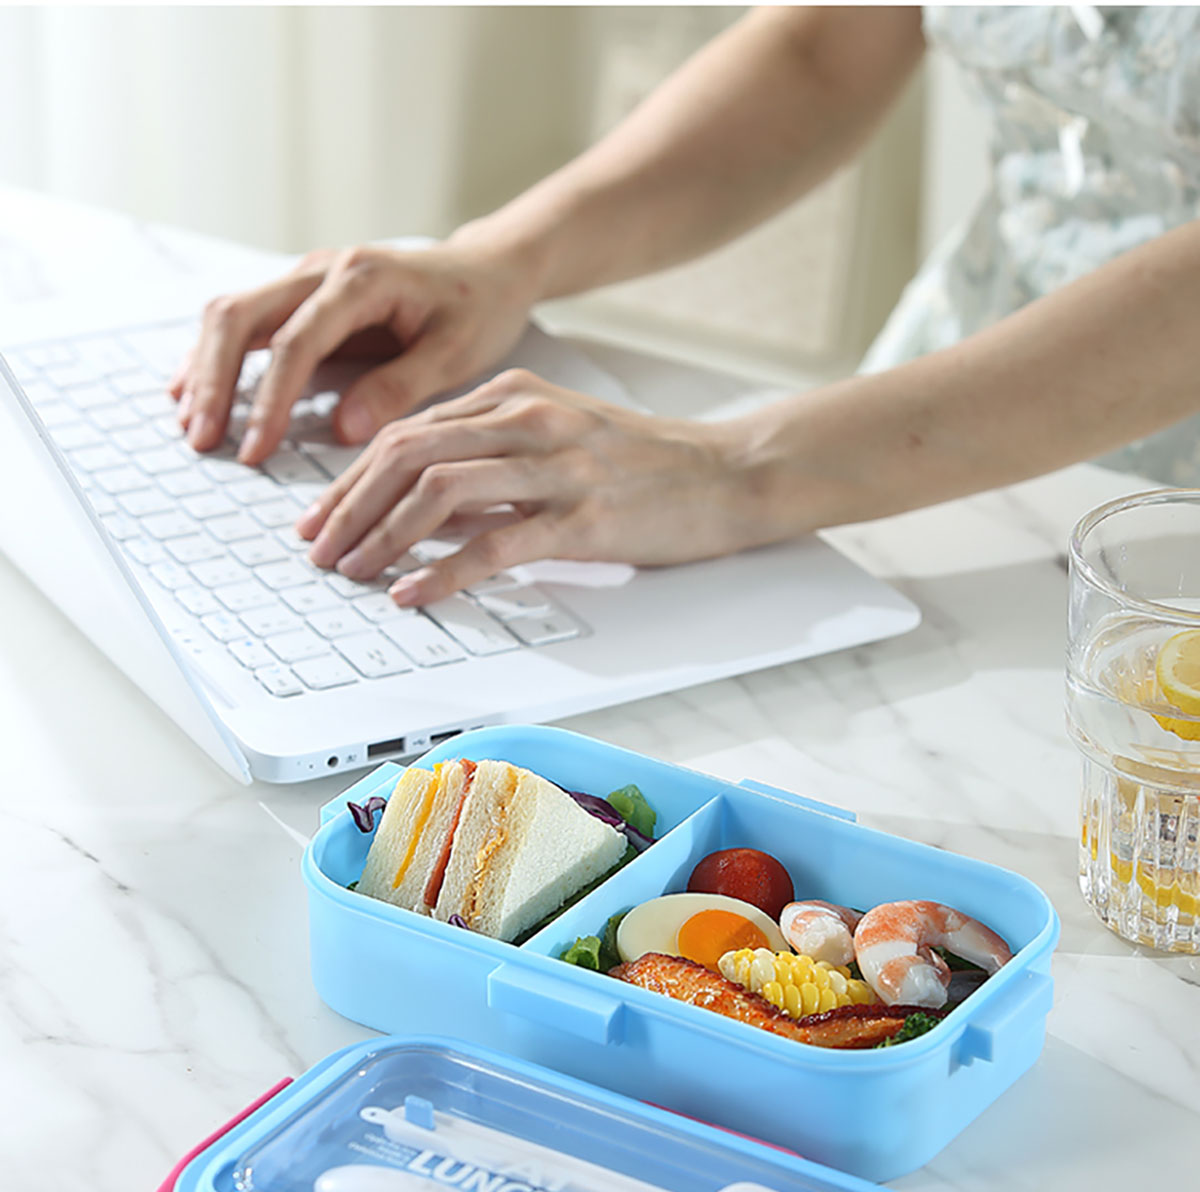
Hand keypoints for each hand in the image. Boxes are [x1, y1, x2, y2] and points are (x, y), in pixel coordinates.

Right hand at [169, 241, 537, 463]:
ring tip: (191, 425)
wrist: (487, 272)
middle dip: (214, 382)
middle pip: (241, 316)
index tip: (254, 450)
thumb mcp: (455, 353)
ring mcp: (306, 280)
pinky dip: (216, 357)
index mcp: (362, 279)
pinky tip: (195, 393)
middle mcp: (323, 270)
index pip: (296, 343)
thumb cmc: (478, 310)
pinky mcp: (301, 297)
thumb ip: (399, 387)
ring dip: (204, 369)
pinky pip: (246, 322)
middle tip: (202, 440)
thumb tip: (343, 430)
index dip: (269, 401)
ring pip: (232, 314)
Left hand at [297, 369, 767, 602]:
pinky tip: (414, 595)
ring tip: (353, 573)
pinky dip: (443, 572)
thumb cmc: (644, 466)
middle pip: (406, 452)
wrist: (730, 473)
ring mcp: (556, 465)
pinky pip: (494, 543)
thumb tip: (418, 507)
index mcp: (512, 394)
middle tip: (317, 550)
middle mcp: (526, 418)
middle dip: (348, 505)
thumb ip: (488, 462)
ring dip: (382, 537)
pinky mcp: (584, 517)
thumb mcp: (556, 441)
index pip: (406, 428)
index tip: (317, 517)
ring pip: (438, 490)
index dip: (348, 476)